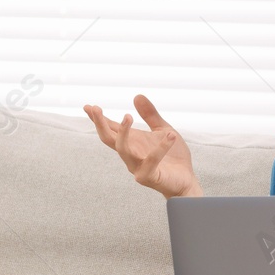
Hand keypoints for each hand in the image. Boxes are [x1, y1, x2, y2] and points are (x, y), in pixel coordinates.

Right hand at [83, 95, 202, 198]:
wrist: (187, 179)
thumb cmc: (174, 157)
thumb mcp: (163, 130)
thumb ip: (150, 115)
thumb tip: (137, 95)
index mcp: (132, 143)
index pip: (110, 130)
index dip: (98, 119)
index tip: (88, 106)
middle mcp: (130, 155)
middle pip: (109, 139)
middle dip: (100, 124)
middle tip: (95, 109)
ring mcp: (137, 167)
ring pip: (123, 150)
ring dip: (123, 133)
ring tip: (127, 116)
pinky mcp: (148, 176)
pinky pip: (151, 161)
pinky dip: (161, 148)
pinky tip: (170, 136)